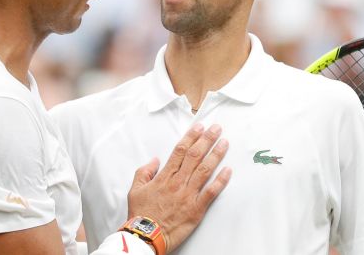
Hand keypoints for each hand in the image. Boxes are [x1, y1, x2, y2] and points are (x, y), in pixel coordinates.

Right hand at [127, 123, 230, 253]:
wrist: (146, 235)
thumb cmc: (141, 214)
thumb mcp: (135, 189)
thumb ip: (144, 172)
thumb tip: (154, 161)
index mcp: (164, 176)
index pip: (180, 151)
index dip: (191, 137)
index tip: (199, 127)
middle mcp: (177, 182)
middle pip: (195, 155)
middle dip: (207, 139)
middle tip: (216, 128)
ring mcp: (188, 195)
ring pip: (204, 170)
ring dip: (216, 154)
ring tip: (224, 143)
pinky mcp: (196, 208)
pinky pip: (211, 192)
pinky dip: (221, 181)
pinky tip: (228, 170)